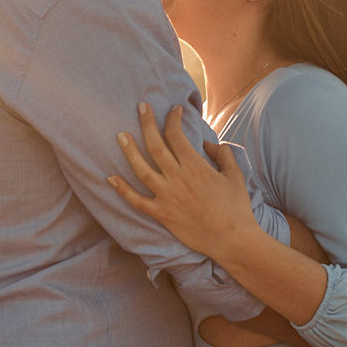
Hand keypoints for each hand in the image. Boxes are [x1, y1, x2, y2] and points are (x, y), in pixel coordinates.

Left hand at [109, 103, 260, 265]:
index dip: (173, 118)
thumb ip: (222, 154)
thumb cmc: (236, 207)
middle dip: (147, 123)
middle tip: (140, 107)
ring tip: (120, 135)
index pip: (177, 135)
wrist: (232, 240)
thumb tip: (208, 144)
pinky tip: (110, 178)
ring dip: (129, 151)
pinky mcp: (162, 214)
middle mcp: (178, 178)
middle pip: (156, 145)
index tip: (173, 109)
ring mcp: (167, 197)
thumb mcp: (235, 175)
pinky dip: (122, 190)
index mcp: (196, 166)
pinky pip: (137, 201)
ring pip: (141, 169)